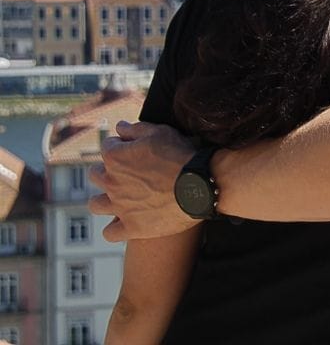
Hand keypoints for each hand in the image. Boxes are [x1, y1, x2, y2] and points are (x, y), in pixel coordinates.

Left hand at [90, 120, 196, 241]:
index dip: (122, 145)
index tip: (135, 148)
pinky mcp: (132, 227)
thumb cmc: (182, 156)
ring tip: (120, 198)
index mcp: (115, 157)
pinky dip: (114, 228)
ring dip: (104, 199)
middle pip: (96, 175)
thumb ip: (136, 129)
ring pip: (96, 204)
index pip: (108, 146)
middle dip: (108, 171)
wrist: (201, 185)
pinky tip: (124, 222)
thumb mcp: (161, 132)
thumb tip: (119, 128)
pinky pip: (110, 233)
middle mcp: (111, 182)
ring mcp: (119, 207)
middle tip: (128, 172)